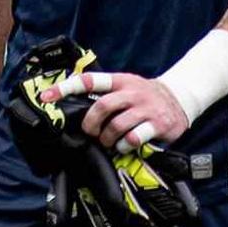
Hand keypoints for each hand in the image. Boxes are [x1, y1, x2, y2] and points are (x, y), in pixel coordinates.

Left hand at [41, 71, 188, 149]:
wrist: (180, 98)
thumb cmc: (144, 96)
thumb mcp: (126, 87)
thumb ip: (105, 95)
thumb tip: (75, 110)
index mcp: (120, 81)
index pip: (89, 80)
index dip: (66, 87)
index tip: (47, 97)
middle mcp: (132, 92)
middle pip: (102, 106)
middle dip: (91, 124)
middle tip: (91, 132)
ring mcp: (146, 108)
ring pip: (117, 126)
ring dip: (107, 138)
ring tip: (109, 142)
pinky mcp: (158, 124)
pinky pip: (134, 138)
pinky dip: (125, 145)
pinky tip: (126, 145)